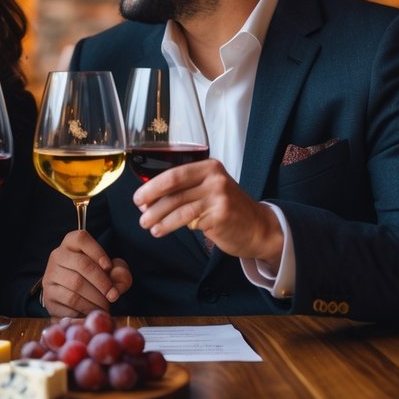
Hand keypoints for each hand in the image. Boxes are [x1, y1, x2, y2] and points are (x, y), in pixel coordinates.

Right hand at [40, 230, 132, 316]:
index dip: (98, 252)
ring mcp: (50, 276)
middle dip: (102, 282)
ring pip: (76, 285)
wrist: (71, 300)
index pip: (82, 238)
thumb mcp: (110, 272)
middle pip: (82, 264)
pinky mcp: (49, 296)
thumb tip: (117, 277)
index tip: (109, 267)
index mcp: (70, 244)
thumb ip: (120, 272)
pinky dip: (85, 309)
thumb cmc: (94, 279)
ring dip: (96, 299)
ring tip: (105, 306)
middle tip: (113, 296)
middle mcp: (57, 256)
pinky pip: (69, 303)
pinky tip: (91, 311)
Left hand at [133, 158, 282, 264]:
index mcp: (209, 167)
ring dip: (158, 217)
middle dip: (152, 201)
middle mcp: (215, 178)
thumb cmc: (229, 209)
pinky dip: (170, 226)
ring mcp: (219, 196)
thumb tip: (150, 198)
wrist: (259, 228)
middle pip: (174, 187)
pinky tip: (161, 231)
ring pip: (179, 206)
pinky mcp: (220, 215)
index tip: (138, 197)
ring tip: (148, 225)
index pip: (174, 173)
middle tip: (140, 213)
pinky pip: (189, 220)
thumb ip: (186, 189)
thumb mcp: (210, 190)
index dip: (153, 186)